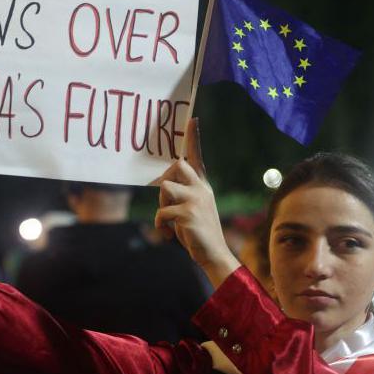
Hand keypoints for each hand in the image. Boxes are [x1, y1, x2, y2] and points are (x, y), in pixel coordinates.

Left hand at [154, 119, 239, 287]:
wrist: (214, 254)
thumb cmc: (198, 233)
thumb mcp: (192, 209)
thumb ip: (182, 194)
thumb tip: (163, 184)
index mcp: (203, 186)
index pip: (197, 157)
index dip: (194, 138)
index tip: (193, 119)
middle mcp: (201, 189)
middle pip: (176, 165)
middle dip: (164, 179)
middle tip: (167, 201)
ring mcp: (196, 200)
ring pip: (165, 186)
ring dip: (161, 205)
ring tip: (169, 222)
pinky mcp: (188, 213)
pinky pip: (161, 212)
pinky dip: (160, 225)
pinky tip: (168, 234)